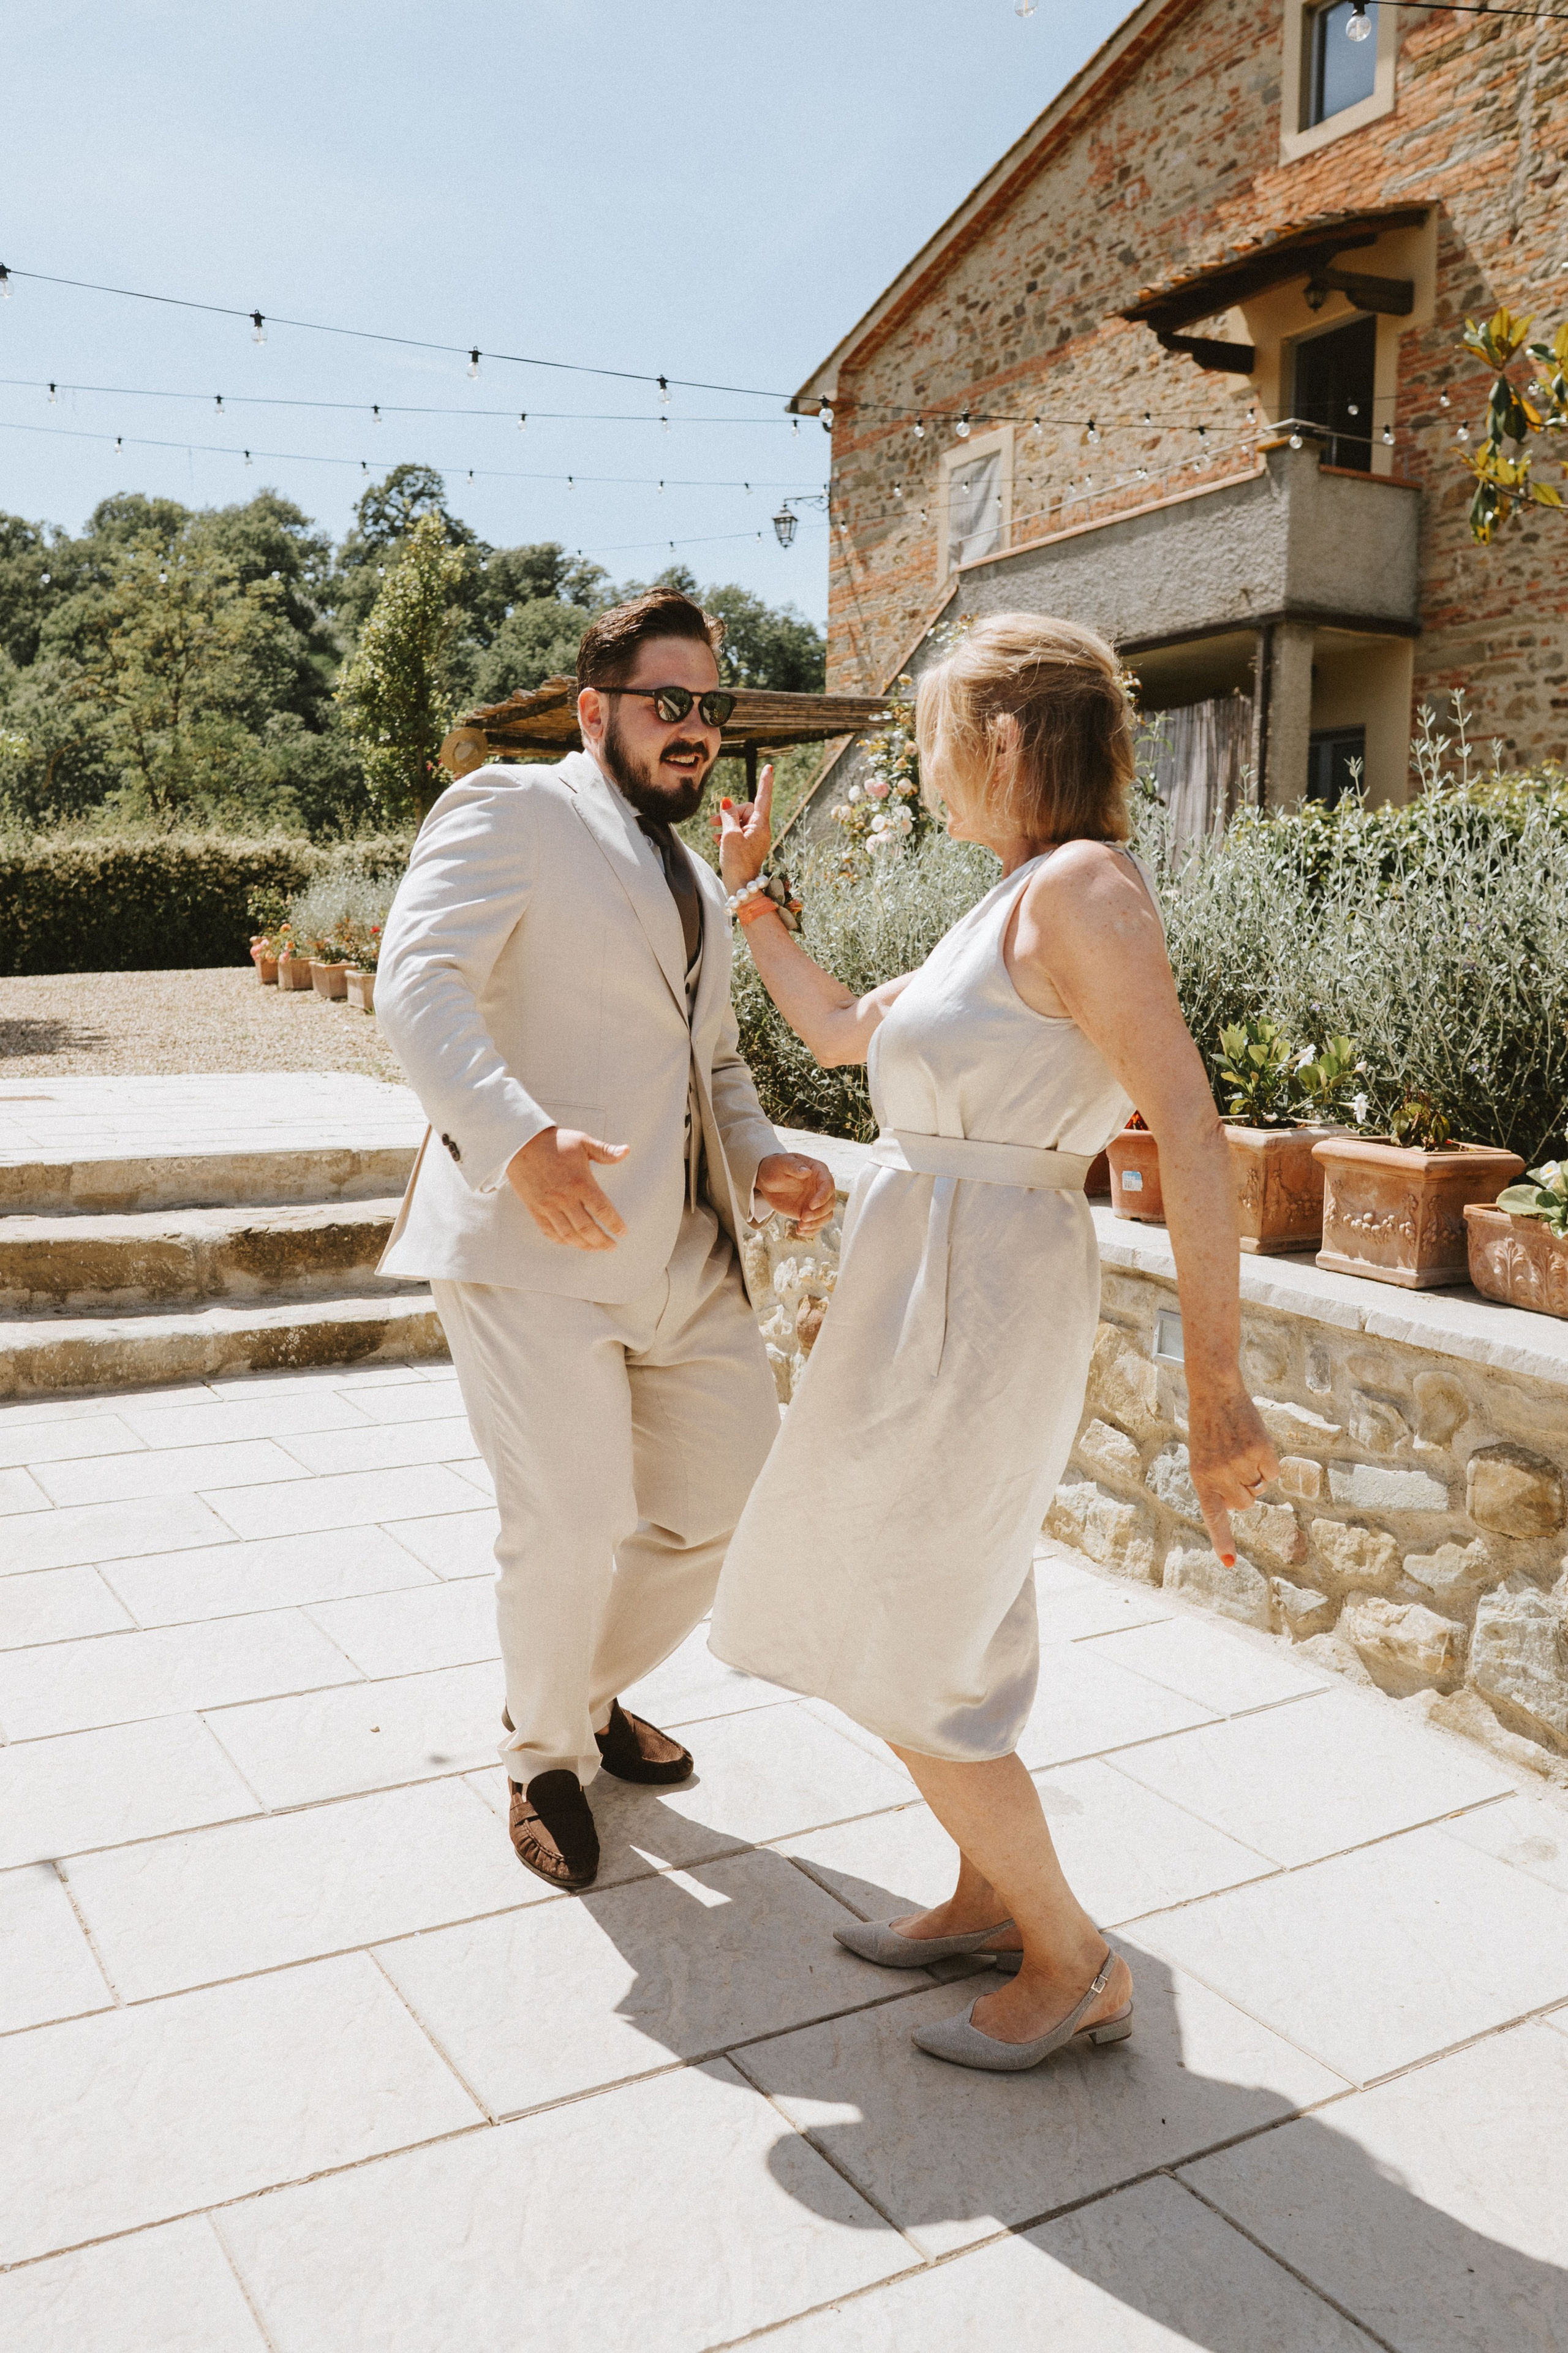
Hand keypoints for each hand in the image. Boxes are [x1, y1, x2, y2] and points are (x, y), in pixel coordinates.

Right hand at [506, 1126, 628, 1250]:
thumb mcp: (582, 1141)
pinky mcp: (535, 1208)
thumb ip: (605, 1151)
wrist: (520, 1142)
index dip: (614, 1224)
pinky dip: (561, 1240)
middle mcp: (565, 1198)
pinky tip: (571, 1242)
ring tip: (595, 1248)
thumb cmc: (555, 1141)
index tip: (623, 1232)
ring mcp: (548, 1205)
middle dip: (602, 1241)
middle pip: (587, 1228)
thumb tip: (627, 1151)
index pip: (602, 1210)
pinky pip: (549, 1231)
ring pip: (568, 1234)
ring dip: (584, 1245)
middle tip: (612, 1247)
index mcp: (580, 1182)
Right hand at [713, 762, 772, 892]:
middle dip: (729, 813)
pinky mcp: (748, 847)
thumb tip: (726, 802)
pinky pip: (737, 833)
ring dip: (725, 825)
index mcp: (761, 824)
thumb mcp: (730, 836)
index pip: (763, 797)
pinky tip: (716, 840)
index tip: (770, 767)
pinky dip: (727, 834)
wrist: (742, 887)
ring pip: (739, 822)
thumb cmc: (737, 862)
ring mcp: (755, 839)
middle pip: (745, 810)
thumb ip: (728, 816)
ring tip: (713, 833)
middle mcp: (761, 830)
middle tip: (713, 822)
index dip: (765, 781)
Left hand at [755, 1150, 834, 1236]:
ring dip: (816, 1223)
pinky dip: (811, 1230)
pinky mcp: (810, 1212)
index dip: (822, 1197)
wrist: (768, 1181)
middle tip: (803, 1217)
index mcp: (819, 1172)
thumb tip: (806, 1172)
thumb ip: (794, 1166)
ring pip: (826, 1215)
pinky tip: (799, 1231)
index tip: (811, 1206)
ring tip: (801, 1226)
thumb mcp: (782, 1163)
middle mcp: (821, 1187)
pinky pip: (817, 1224)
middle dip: (819, 1213)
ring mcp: (817, 1201)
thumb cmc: (776, 1167)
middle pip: (830, 1203)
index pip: (828, 1185)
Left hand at [1186, 1383, 1279, 1566]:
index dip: (1222, 1539)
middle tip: (1233, 1465)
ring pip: (1260, 1488)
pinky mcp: (1261, 1450)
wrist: (1215, 1392)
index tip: (1228, 1563)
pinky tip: (1254, 1443)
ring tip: (1239, 1449)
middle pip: (1245, 1504)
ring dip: (1255, 1475)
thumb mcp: (1201, 1459)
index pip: (1213, 1516)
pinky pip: (1273, 1473)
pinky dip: (1268, 1462)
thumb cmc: (1208, 1429)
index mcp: (1201, 1478)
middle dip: (1244, 1491)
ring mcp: (1241, 1463)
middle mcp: (1220, 1474)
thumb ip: (1215, 1485)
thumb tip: (1239, 1506)